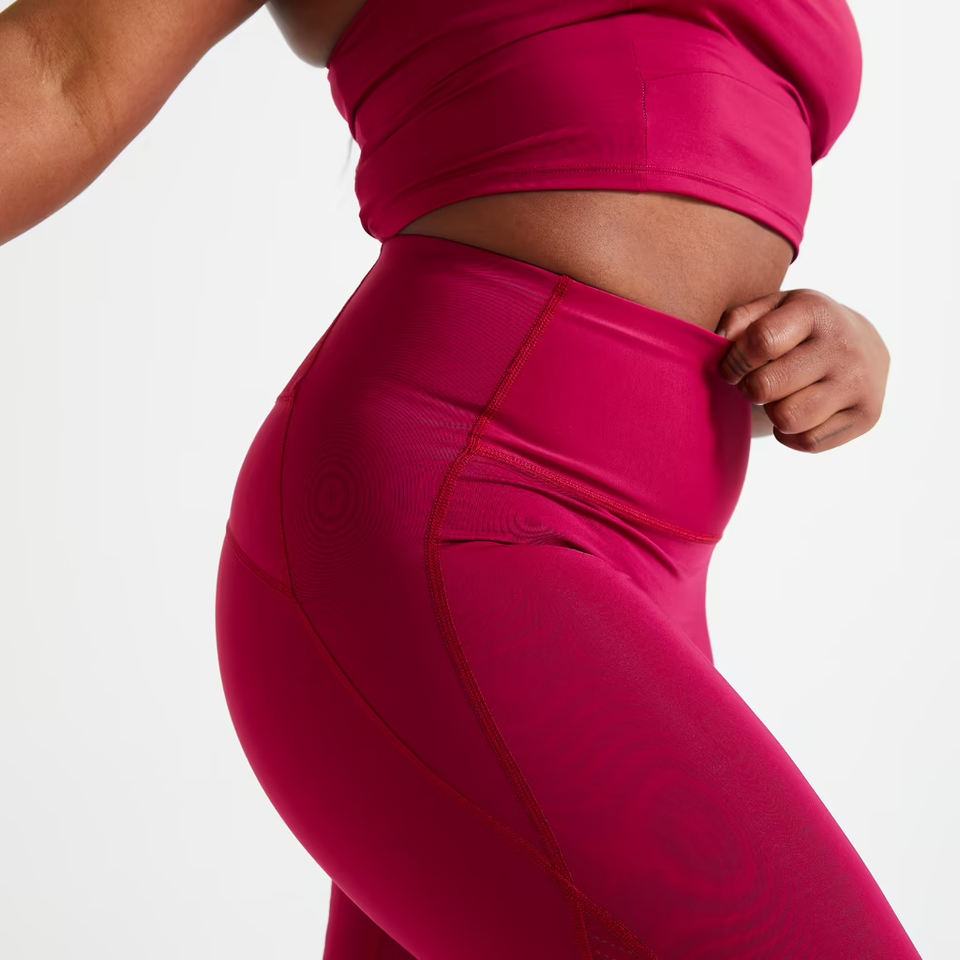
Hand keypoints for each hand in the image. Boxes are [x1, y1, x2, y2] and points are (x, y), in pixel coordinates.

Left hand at [715, 289, 889, 452]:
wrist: (863, 346)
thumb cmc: (800, 330)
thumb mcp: (770, 310)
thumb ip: (738, 320)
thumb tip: (721, 341)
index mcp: (815, 311)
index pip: (761, 342)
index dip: (734, 362)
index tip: (732, 368)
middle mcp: (843, 345)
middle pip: (766, 386)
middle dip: (751, 388)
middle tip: (760, 382)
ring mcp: (859, 382)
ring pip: (787, 418)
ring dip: (773, 412)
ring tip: (781, 396)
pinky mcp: (867, 415)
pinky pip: (809, 442)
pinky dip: (792, 434)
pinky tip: (798, 414)